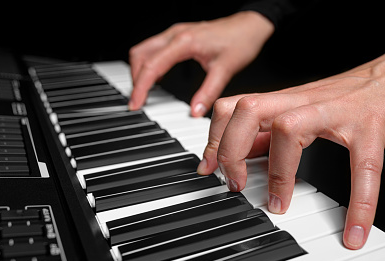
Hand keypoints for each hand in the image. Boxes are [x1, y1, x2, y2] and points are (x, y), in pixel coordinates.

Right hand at [128, 11, 273, 115]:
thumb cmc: (240, 42)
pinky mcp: (178, 35)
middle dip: (136, 80)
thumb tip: (194, 112)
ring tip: (143, 92)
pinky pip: (153, 48)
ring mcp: (175, 33)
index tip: (136, 104)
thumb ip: (208, 93)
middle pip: (141, 56)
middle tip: (138, 101)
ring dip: (140, 70)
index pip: (152, 66)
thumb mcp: (225, 70)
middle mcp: (175, 34)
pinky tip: (156, 78)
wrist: (249, 26)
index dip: (140, 87)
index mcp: (184, 42)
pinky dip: (148, 63)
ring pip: (144, 50)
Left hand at [197, 53, 384, 248]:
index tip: (210, 170)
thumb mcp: (306, 109)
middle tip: (236, 185)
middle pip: (249, 110)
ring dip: (277, 173)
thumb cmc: (353, 96)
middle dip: (230, 150)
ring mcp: (338, 113)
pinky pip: (362, 169)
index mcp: (288, 100)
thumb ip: (274, 129)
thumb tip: (245, 152)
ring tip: (278, 205)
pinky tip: (356, 231)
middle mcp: (305, 102)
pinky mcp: (371, 128)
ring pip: (290, 128)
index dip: (215, 139)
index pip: (235, 108)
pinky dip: (359, 204)